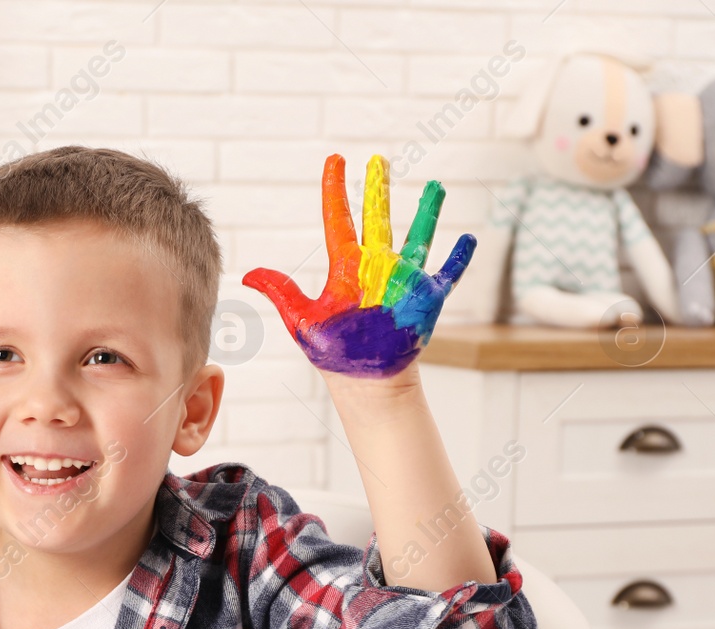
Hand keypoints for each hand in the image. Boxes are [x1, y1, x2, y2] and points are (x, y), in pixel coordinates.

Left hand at [243, 154, 474, 377]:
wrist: (365, 383)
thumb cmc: (333, 354)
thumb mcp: (302, 321)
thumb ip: (280, 292)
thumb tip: (245, 275)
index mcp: (345, 267)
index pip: (338, 219)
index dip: (336, 189)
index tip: (335, 160)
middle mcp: (375, 267)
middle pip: (378, 218)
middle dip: (378, 189)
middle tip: (379, 159)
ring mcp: (403, 281)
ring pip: (418, 236)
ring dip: (428, 212)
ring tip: (435, 186)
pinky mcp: (426, 299)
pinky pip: (447, 274)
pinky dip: (459, 258)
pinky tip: (469, 239)